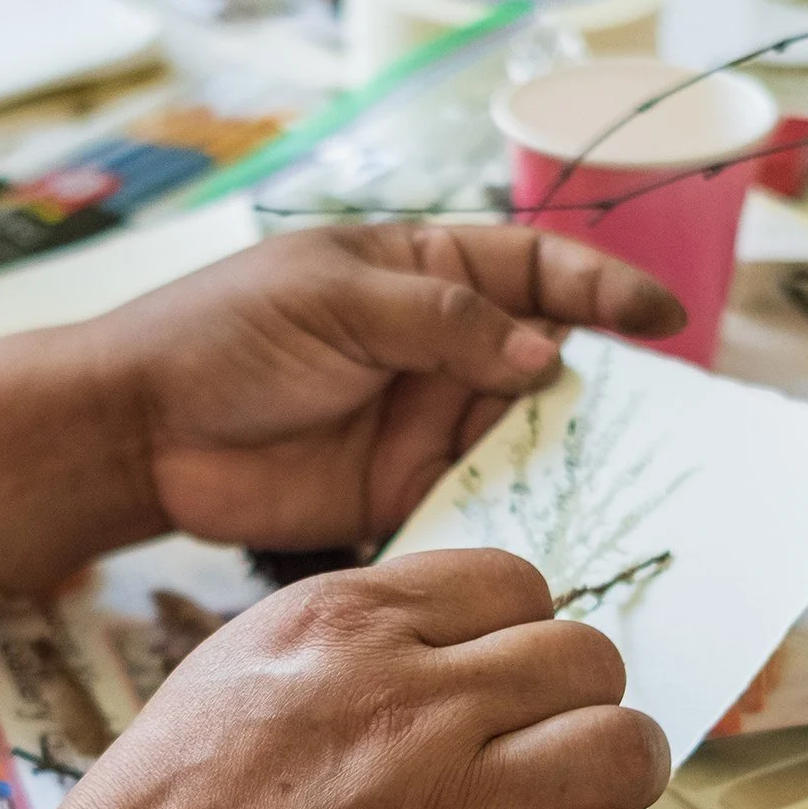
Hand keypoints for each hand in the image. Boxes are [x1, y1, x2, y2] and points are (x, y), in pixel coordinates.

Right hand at [9, 549, 667, 808]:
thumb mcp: (248, 660)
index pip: (520, 583)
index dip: (527, 638)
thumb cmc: (169, 807)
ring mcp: (445, 802)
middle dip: (582, 705)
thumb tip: (461, 636)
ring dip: (616, 781)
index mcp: (352, 620)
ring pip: (622, 747)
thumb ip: (361, 635)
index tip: (504, 690)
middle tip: (546, 756)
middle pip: (588, 657)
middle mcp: (412, 696)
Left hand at [105, 225, 686, 551]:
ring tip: (628, 487)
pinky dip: (516, 519)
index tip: (663, 317)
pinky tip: (558, 535)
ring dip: (571, 461)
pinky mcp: (404, 496)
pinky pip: (479, 505)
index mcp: (429, 275)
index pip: (539, 273)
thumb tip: (543, 354)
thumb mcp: (338, 301)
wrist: (141, 430)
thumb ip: (444, 324)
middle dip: (607, 390)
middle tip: (666, 427)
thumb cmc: (224, 334)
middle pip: (550, 364)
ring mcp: (427, 426)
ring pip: (526, 441)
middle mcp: (443, 351)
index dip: (605, 289)